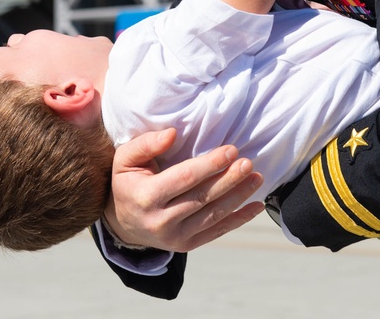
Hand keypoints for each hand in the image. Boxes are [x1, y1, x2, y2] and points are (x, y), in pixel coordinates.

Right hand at [104, 128, 264, 251]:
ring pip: (213, 216)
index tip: (231, 150)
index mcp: (146, 197)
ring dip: (239, 197)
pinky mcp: (186, 245)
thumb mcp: (125, 159)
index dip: (210, 164)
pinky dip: (239, 219)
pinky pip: (217, 232)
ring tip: (256, 178)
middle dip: (229, 180)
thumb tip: (173, 133)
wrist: (122, 222)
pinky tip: (257, 206)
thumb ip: (146, 144)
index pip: (184, 178)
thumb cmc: (127, 182)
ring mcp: (174, 237)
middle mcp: (161, 221)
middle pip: (202, 198)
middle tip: (248, 163)